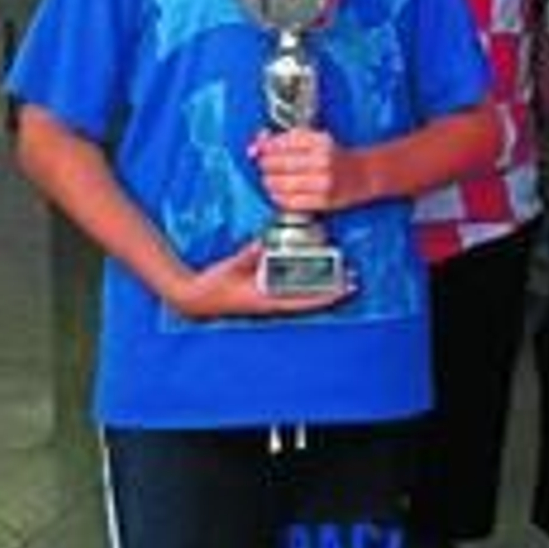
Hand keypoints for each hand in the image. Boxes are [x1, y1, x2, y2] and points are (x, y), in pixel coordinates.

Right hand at [168, 242, 353, 319]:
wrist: (194, 298)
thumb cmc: (213, 285)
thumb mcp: (232, 267)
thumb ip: (248, 255)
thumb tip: (262, 244)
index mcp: (266, 300)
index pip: (303, 300)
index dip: (326, 296)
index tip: (345, 289)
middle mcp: (271, 303)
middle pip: (309, 299)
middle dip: (332, 290)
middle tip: (355, 280)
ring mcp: (268, 300)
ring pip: (302, 295)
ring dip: (322, 287)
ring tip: (343, 278)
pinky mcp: (263, 296)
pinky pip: (290, 291)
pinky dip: (305, 284)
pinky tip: (315, 275)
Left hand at [252, 128, 362, 213]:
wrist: (363, 174)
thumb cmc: (335, 156)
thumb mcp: (314, 139)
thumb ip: (284, 139)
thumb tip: (255, 145)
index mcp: (320, 141)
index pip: (279, 143)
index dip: (264, 147)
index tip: (261, 150)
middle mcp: (322, 160)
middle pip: (275, 163)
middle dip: (265, 165)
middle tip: (266, 166)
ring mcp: (323, 182)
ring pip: (278, 184)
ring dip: (269, 182)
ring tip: (272, 180)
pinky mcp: (323, 201)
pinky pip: (288, 201)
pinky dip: (278, 197)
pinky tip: (280, 192)